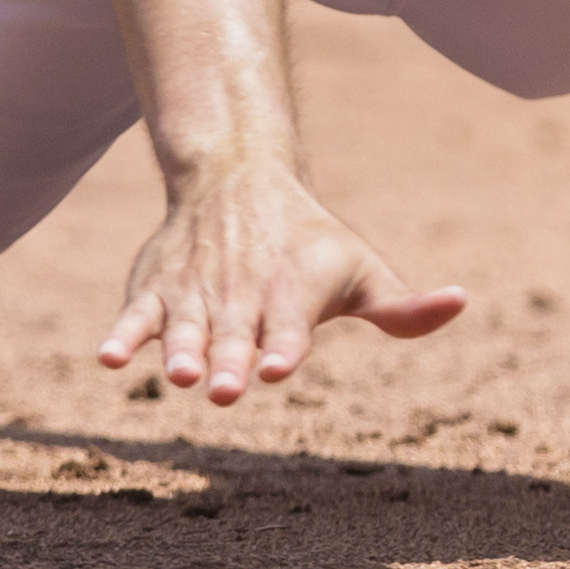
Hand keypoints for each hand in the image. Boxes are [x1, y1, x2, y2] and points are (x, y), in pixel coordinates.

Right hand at [95, 157, 464, 403]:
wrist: (239, 178)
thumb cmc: (311, 241)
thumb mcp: (362, 268)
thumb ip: (402, 306)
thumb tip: (461, 302)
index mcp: (292, 294)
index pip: (289, 328)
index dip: (283, 348)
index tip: (277, 368)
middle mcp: (242, 296)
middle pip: (236, 336)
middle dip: (231, 363)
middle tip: (226, 389)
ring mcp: (195, 295)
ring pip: (186, 330)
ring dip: (180, 353)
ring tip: (179, 377)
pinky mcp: (156, 292)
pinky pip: (136, 315)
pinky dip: (123, 335)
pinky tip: (108, 360)